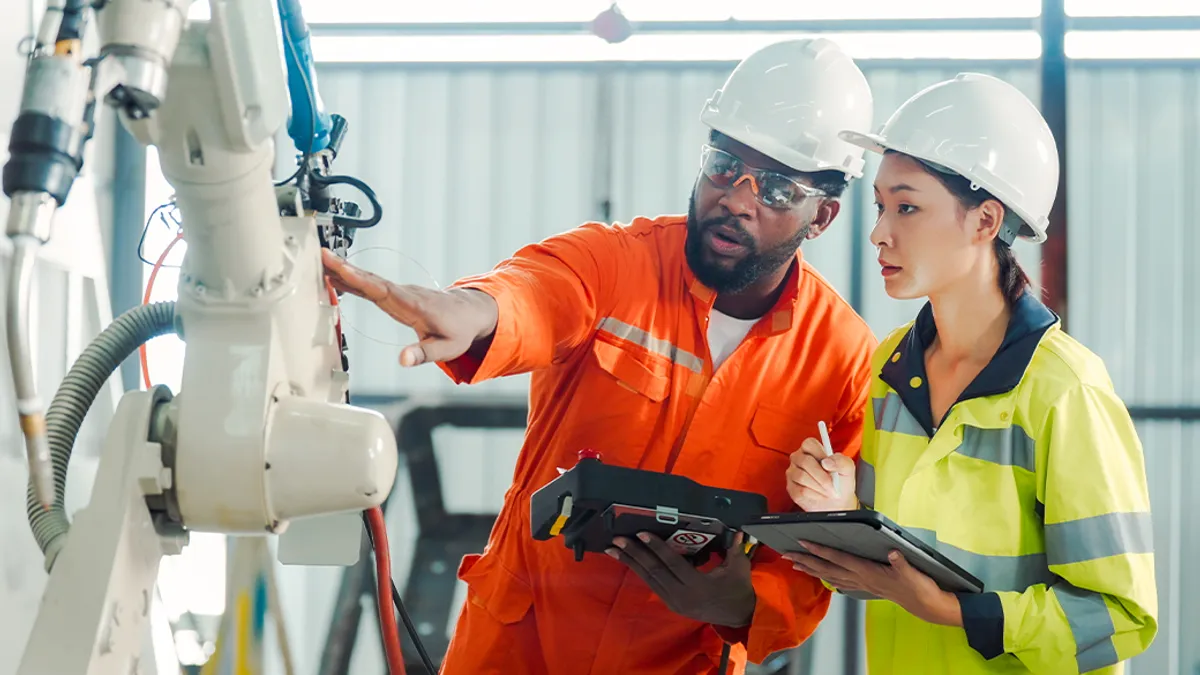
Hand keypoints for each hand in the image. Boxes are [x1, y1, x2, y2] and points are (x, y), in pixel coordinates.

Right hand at [321, 248, 498, 366]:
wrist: (470, 313)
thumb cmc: (459, 331)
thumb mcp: (447, 349)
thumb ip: (423, 354)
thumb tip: (403, 360)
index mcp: (413, 304)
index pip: (382, 290)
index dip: (360, 280)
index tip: (340, 269)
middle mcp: (403, 293)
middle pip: (369, 279)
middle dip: (344, 268)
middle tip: (319, 255)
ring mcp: (398, 292)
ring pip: (367, 280)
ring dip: (343, 271)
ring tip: (317, 262)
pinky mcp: (395, 294)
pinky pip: (370, 285)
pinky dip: (352, 280)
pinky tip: (334, 277)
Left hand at [607, 532, 755, 627]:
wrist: (738, 617)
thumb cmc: (738, 590)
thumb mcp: (739, 568)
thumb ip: (735, 549)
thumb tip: (737, 530)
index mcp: (698, 586)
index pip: (672, 563)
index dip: (656, 547)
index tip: (641, 534)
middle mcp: (682, 595)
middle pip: (654, 572)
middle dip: (634, 554)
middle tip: (616, 540)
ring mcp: (674, 602)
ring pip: (649, 579)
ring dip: (630, 563)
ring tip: (613, 549)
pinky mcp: (671, 604)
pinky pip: (653, 585)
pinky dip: (640, 571)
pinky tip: (629, 561)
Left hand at [784, 542, 962, 626]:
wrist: (927, 606)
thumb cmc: (919, 587)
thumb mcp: (913, 573)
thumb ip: (901, 563)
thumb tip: (893, 553)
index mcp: (868, 571)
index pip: (839, 559)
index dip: (820, 550)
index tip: (803, 542)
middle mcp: (861, 578)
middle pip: (827, 568)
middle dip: (806, 561)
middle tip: (786, 554)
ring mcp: (862, 584)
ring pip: (831, 576)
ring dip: (812, 569)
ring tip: (795, 564)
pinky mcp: (867, 587)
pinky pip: (841, 582)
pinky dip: (828, 578)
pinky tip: (822, 577)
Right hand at [786, 437, 857, 511]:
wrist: (837, 501)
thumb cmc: (841, 482)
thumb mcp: (848, 469)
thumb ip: (841, 461)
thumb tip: (827, 462)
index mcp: (812, 450)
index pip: (809, 444)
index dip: (819, 453)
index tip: (829, 464)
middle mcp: (800, 459)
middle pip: (805, 461)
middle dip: (822, 476)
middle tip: (833, 484)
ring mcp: (793, 473)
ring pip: (801, 476)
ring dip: (819, 486)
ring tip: (828, 491)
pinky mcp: (792, 488)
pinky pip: (801, 490)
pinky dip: (815, 495)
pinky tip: (821, 495)